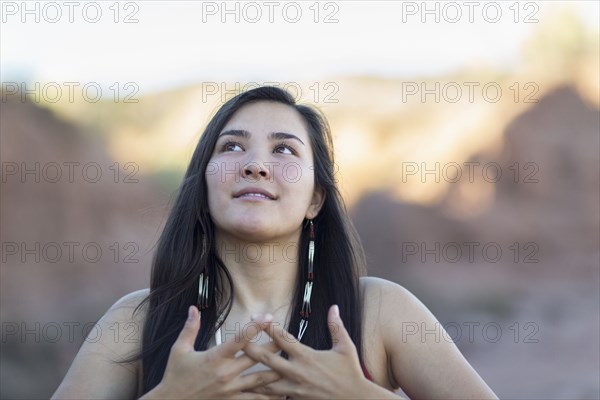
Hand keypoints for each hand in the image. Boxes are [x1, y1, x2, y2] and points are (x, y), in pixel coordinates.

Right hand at [145, 305, 281, 399]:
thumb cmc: (174, 376)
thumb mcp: (179, 350)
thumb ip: (190, 328)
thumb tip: (193, 308)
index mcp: (215, 357)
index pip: (240, 339)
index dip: (255, 327)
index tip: (267, 317)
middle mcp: (225, 373)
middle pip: (256, 357)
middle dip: (273, 347)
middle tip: (288, 338)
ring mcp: (230, 390)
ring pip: (260, 380)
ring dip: (276, 372)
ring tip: (290, 365)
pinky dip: (268, 396)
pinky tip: (282, 394)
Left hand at [242, 305, 370, 398]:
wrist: (355, 399)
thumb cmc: (350, 372)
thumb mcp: (345, 347)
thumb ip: (336, 326)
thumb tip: (333, 307)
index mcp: (307, 356)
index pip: (283, 338)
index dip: (269, 327)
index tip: (258, 318)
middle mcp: (298, 372)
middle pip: (267, 359)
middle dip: (251, 349)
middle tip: (237, 341)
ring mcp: (294, 388)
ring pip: (266, 381)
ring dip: (251, 373)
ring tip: (236, 368)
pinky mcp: (295, 399)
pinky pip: (274, 397)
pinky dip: (263, 393)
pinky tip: (250, 391)